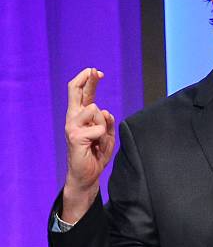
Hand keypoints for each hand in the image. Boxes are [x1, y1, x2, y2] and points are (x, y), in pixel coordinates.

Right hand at [62, 67, 114, 221]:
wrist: (88, 175)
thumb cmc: (96, 155)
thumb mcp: (107, 135)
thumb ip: (107, 122)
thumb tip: (106, 111)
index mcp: (80, 116)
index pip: (81, 93)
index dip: (88, 81)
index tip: (97, 72)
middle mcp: (73, 118)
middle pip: (76, 91)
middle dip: (88, 80)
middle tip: (96, 70)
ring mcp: (72, 126)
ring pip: (95, 110)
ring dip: (103, 124)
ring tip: (99, 139)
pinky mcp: (75, 137)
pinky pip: (98, 129)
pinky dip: (103, 137)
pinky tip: (96, 146)